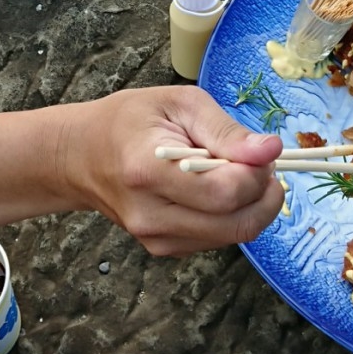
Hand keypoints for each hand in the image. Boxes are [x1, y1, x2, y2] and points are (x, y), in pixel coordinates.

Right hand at [63, 86, 285, 256]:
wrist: (82, 157)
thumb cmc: (129, 121)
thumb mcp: (178, 104)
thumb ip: (225, 130)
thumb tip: (270, 150)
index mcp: (149, 171)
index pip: (225, 192)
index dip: (257, 174)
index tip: (260, 152)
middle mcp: (151, 215)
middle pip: (237, 224)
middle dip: (265, 195)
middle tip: (261, 166)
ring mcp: (156, 239)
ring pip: (233, 235)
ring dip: (251, 206)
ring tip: (234, 172)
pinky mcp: (164, 249)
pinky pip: (218, 239)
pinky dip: (230, 216)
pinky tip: (215, 190)